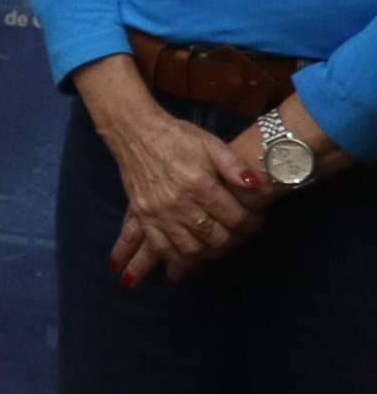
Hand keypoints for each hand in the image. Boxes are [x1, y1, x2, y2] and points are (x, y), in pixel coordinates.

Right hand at [78, 62, 265, 284]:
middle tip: (243, 235)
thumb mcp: (210, 143)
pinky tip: (191, 261)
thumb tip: (256, 185)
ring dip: (210, 255)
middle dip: (235, 241)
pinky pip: (161, 247)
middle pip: (215, 238)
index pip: (234, 218)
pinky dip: (177, 259)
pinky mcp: (143, 217)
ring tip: (221, 248)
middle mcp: (178, 203)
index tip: (257, 221)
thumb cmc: (178, 137)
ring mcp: (158, 213)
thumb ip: (234, 165)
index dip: (252, 224)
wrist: (135, 133)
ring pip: (190, 249)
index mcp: (199, 184)